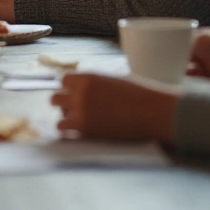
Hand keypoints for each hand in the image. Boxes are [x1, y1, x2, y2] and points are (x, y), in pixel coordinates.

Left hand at [51, 73, 177, 142]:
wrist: (153, 112)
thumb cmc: (140, 95)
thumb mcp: (114, 80)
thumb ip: (96, 84)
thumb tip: (85, 89)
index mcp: (88, 77)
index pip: (64, 80)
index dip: (70, 89)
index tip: (75, 95)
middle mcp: (80, 91)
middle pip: (56, 97)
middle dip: (64, 103)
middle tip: (75, 110)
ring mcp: (80, 109)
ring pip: (58, 112)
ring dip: (66, 116)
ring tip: (79, 121)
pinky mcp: (83, 127)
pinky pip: (62, 128)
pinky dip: (67, 131)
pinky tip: (78, 132)